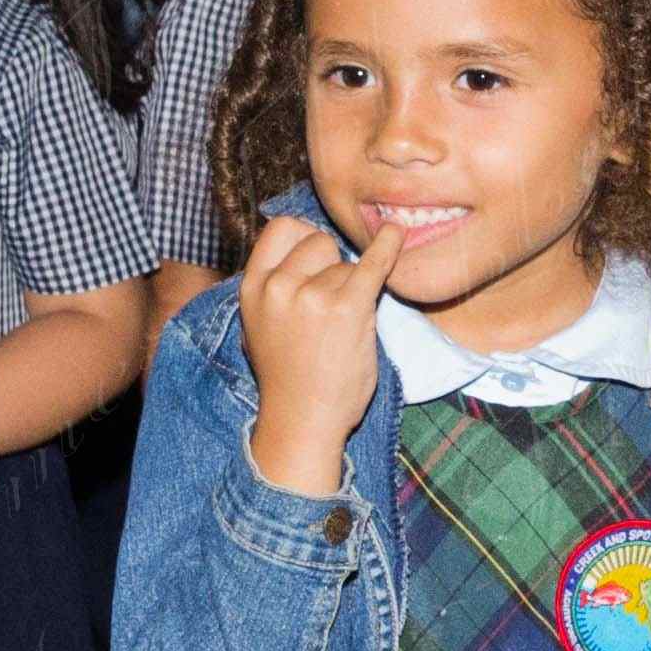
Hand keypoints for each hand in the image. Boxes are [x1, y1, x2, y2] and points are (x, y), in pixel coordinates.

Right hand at [237, 211, 402, 496]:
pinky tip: (398, 234)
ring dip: (352, 289)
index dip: (304, 235)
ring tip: (343, 329)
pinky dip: (389, 247)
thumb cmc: (289, 378)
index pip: (280, 229)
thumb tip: (304, 245)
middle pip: (318, 242)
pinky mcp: (346, 308)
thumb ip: (276, 288)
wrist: (303, 422)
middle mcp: (277, 286)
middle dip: (331, 265)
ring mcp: (311, 296)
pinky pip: (373, 264)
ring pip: (347, 264)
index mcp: (252, 288)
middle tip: (334, 303)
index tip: (319, 250)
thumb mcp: (260, 325)